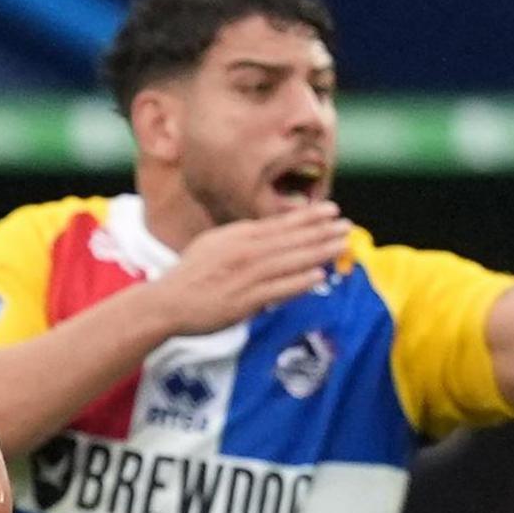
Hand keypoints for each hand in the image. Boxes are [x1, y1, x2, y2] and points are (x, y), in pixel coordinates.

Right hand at [142, 201, 349, 336]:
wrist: (167, 302)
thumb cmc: (192, 275)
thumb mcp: (215, 245)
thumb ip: (243, 239)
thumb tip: (268, 235)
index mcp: (238, 236)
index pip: (280, 224)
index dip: (308, 217)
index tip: (331, 210)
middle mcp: (244, 251)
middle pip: (290, 239)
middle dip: (321, 231)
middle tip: (346, 225)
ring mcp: (245, 275)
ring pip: (289, 261)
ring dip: (318, 251)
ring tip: (341, 244)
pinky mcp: (244, 300)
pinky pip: (277, 289)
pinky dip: (299, 282)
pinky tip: (319, 275)